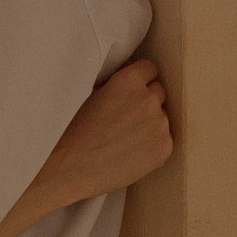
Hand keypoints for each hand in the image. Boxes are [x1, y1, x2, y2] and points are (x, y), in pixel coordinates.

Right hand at [47, 54, 174, 206]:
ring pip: (161, 118)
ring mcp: (160, 125)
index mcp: (130, 81)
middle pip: (159, 92)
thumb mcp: (91, 94)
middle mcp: (149, 99)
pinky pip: (163, 140)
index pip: (149, 69)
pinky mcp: (164, 148)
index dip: (140, 80)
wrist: (71, 168)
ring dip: (150, 123)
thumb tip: (129, 80)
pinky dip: (152, 145)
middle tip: (126, 117)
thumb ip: (116, 84)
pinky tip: (131, 153)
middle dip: (146, 100)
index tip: (131, 91)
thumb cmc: (73, 131)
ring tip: (125, 139)